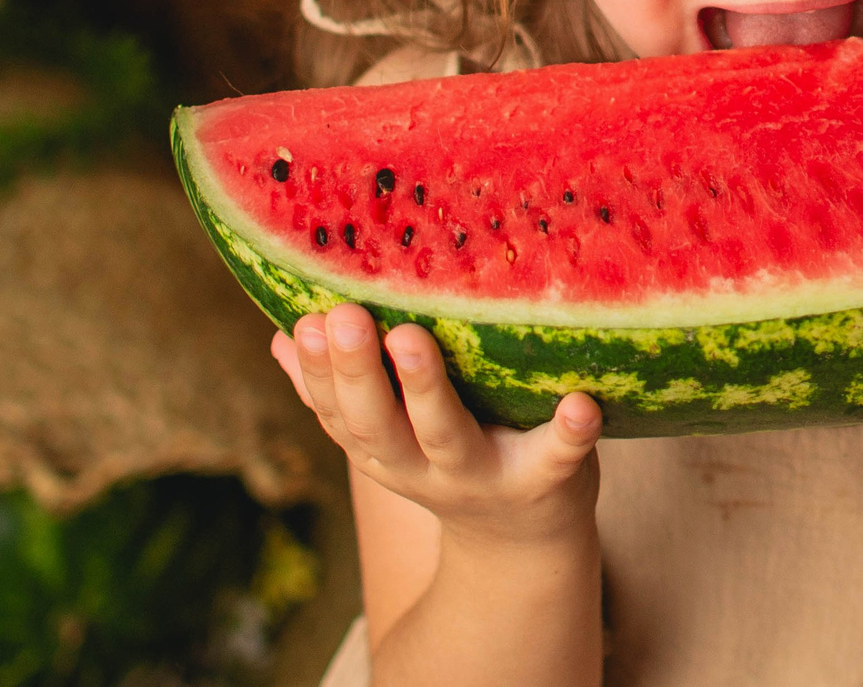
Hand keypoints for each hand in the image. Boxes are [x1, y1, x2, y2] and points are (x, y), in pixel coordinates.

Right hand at [271, 305, 600, 549]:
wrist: (523, 545)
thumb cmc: (455, 458)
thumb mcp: (390, 439)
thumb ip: (341, 395)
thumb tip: (282, 338)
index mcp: (385, 451)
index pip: (339, 413)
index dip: (318, 373)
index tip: (305, 322)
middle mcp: (425, 468)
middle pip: (380, 427)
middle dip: (358, 374)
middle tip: (346, 317)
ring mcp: (486, 476)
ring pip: (447, 436)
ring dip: (426, 391)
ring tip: (413, 339)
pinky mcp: (548, 479)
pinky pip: (558, 456)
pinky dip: (568, 434)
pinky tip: (579, 404)